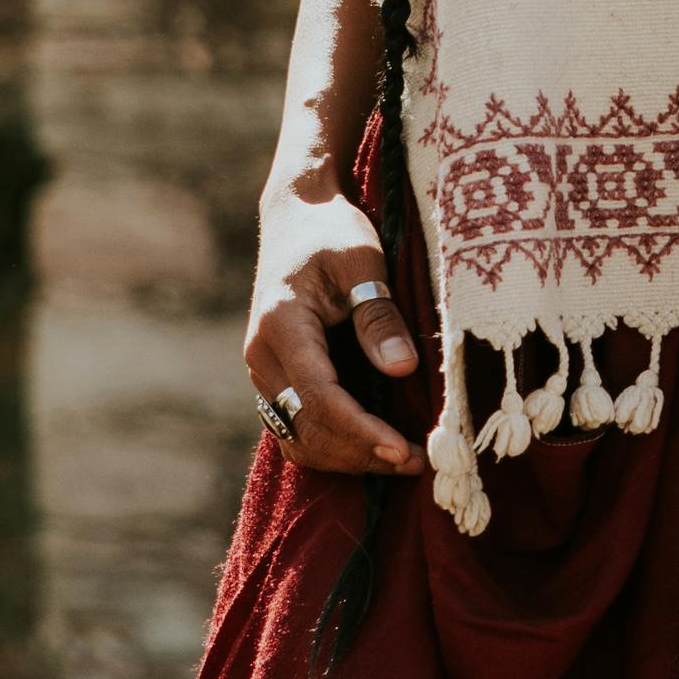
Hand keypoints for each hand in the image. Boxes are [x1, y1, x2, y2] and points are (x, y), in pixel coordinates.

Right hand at [243, 199, 422, 474]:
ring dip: (347, 458)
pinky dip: (332, 447)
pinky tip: (372, 447)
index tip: (403, 450)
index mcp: (281, 326)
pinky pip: (295, 429)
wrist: (296, 216)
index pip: (319, 396)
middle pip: (307, 428)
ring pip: (297, 438)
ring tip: (401, 461)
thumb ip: (378, 316)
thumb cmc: (333, 231)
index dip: (361, 430)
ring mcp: (262, 372)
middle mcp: (261, 357)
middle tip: (417, 462)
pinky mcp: (273, 378)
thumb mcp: (363, 261)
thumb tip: (401, 370)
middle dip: (361, 453)